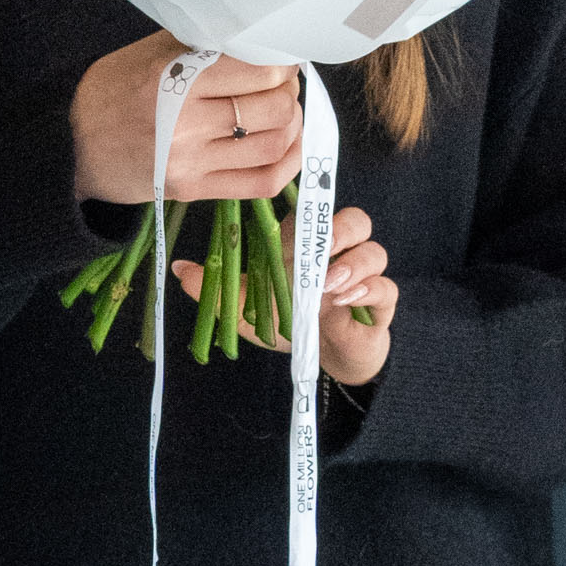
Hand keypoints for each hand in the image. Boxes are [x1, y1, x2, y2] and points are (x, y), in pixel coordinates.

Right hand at [70, 32, 301, 204]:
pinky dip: (288, 162)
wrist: (72, 148)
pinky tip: (289, 143)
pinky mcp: (195, 192)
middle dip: (288, 91)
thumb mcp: (149, 52)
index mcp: (175, 81)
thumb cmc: (112, 91)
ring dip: (292, 123)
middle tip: (281, 82)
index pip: (258, 73)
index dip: (281, 62)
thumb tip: (257, 37)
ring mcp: (192, 164)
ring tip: (283, 109)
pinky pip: (261, 183)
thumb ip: (202, 44)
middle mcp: (186, 125)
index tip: (280, 56)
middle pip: (273, 109)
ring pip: (274, 145)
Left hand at [172, 205, 396, 388]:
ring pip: (375, 250)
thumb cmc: (289, 324)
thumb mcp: (244, 311)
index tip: (298, 215)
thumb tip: (178, 269)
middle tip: (322, 249)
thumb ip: (214, 290)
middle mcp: (338, 255)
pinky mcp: (379, 306)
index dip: (312, 205)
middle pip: (356, 220)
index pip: (316, 211)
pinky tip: (346, 302)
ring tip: (330, 286)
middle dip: (342, 230)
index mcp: (307, 246)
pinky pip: (386, 288)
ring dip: (354, 264)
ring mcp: (362, 279)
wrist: (324, 360)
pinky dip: (369, 291)